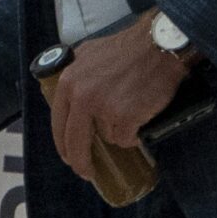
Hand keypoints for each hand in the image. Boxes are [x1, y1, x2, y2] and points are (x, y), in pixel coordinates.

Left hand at [50, 23, 186, 184]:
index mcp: (68, 81)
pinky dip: (133, 133)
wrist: (158, 45)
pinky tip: (139, 116)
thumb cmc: (126, 48)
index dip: (63, 144)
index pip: (58, 122)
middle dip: (80, 161)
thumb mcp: (88, 54)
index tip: (68, 157)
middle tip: (86, 172)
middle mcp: (82, 96)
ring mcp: (103, 107)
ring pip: (106, 137)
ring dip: (117, 131)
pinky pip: (126, 138)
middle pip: (75, 141)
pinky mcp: (125, 117)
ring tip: (130, 109)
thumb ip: (75, 76)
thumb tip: (69, 100)